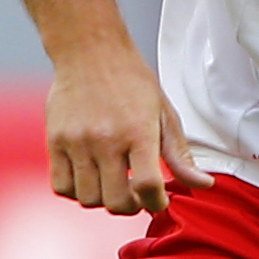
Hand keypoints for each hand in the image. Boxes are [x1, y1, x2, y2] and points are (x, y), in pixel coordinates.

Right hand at [45, 45, 212, 214]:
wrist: (90, 51)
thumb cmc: (131, 82)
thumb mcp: (165, 115)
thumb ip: (180, 155)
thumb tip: (203, 184)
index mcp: (138, 132)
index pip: (147, 186)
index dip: (156, 203)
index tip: (158, 200)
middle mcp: (105, 140)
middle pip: (115, 201)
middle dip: (131, 206)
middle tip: (136, 194)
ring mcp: (76, 142)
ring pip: (87, 199)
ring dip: (103, 199)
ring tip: (112, 181)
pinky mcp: (54, 141)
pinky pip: (61, 186)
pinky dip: (77, 191)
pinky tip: (90, 176)